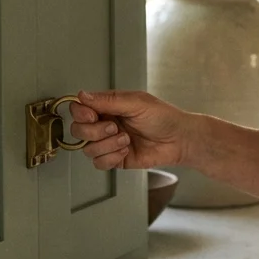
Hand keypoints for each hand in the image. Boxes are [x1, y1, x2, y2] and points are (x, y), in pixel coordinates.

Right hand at [69, 90, 194, 170]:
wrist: (179, 140)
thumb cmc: (163, 117)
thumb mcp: (136, 103)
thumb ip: (108, 100)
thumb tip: (82, 95)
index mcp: (108, 106)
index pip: (79, 109)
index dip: (81, 113)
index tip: (92, 116)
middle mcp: (105, 124)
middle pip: (78, 131)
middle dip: (94, 132)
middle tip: (114, 128)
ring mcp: (108, 143)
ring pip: (87, 149)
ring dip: (107, 145)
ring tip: (126, 139)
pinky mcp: (115, 159)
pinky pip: (99, 163)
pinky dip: (111, 158)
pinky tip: (126, 151)